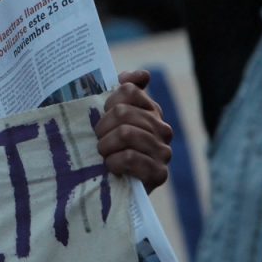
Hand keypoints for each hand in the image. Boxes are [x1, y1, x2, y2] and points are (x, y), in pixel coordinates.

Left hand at [95, 70, 172, 189]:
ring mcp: (163, 152)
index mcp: (151, 111)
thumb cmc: (109, 147)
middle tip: (98, 140)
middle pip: (123, 113)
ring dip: (106, 146)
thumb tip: (143, 75)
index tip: (104, 116)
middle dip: (102, 128)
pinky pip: (129, 158)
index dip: (108, 102)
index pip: (128, 90)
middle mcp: (162, 129)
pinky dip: (113, 162)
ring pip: (126, 133)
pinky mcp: (159, 174)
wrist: (114, 187)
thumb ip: (125, 90)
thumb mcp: (111, 118)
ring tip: (103, 153)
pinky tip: (111, 166)